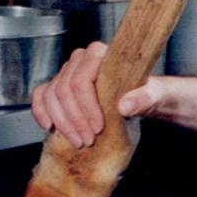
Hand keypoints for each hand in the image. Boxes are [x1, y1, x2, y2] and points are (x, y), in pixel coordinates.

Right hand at [29, 42, 166, 147]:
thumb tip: (125, 105)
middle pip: (64, 90)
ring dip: (62, 123)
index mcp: (101, 54)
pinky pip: (41, 96)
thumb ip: (145, 98)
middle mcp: (80, 60)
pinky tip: (50, 128)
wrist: (143, 98)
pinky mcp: (59, 86)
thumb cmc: (149, 92)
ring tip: (78, 141)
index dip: (86, 107)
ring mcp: (67, 72)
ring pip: (51, 96)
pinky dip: (42, 112)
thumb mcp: (156, 95)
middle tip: (88, 140)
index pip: (81, 80)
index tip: (98, 128)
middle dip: (74, 120)